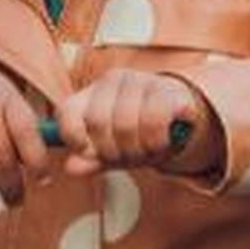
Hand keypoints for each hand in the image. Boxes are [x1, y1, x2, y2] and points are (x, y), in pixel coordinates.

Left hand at [53, 70, 219, 177]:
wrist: (182, 118)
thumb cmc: (138, 133)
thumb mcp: (111, 150)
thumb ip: (90, 159)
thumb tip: (71, 168)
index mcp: (91, 93)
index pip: (67, 112)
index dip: (75, 138)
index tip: (90, 153)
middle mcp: (113, 80)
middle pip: (99, 122)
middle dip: (112, 151)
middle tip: (126, 158)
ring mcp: (142, 81)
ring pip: (126, 124)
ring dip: (136, 149)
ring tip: (145, 151)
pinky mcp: (169, 89)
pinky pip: (155, 121)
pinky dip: (156, 141)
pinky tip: (161, 142)